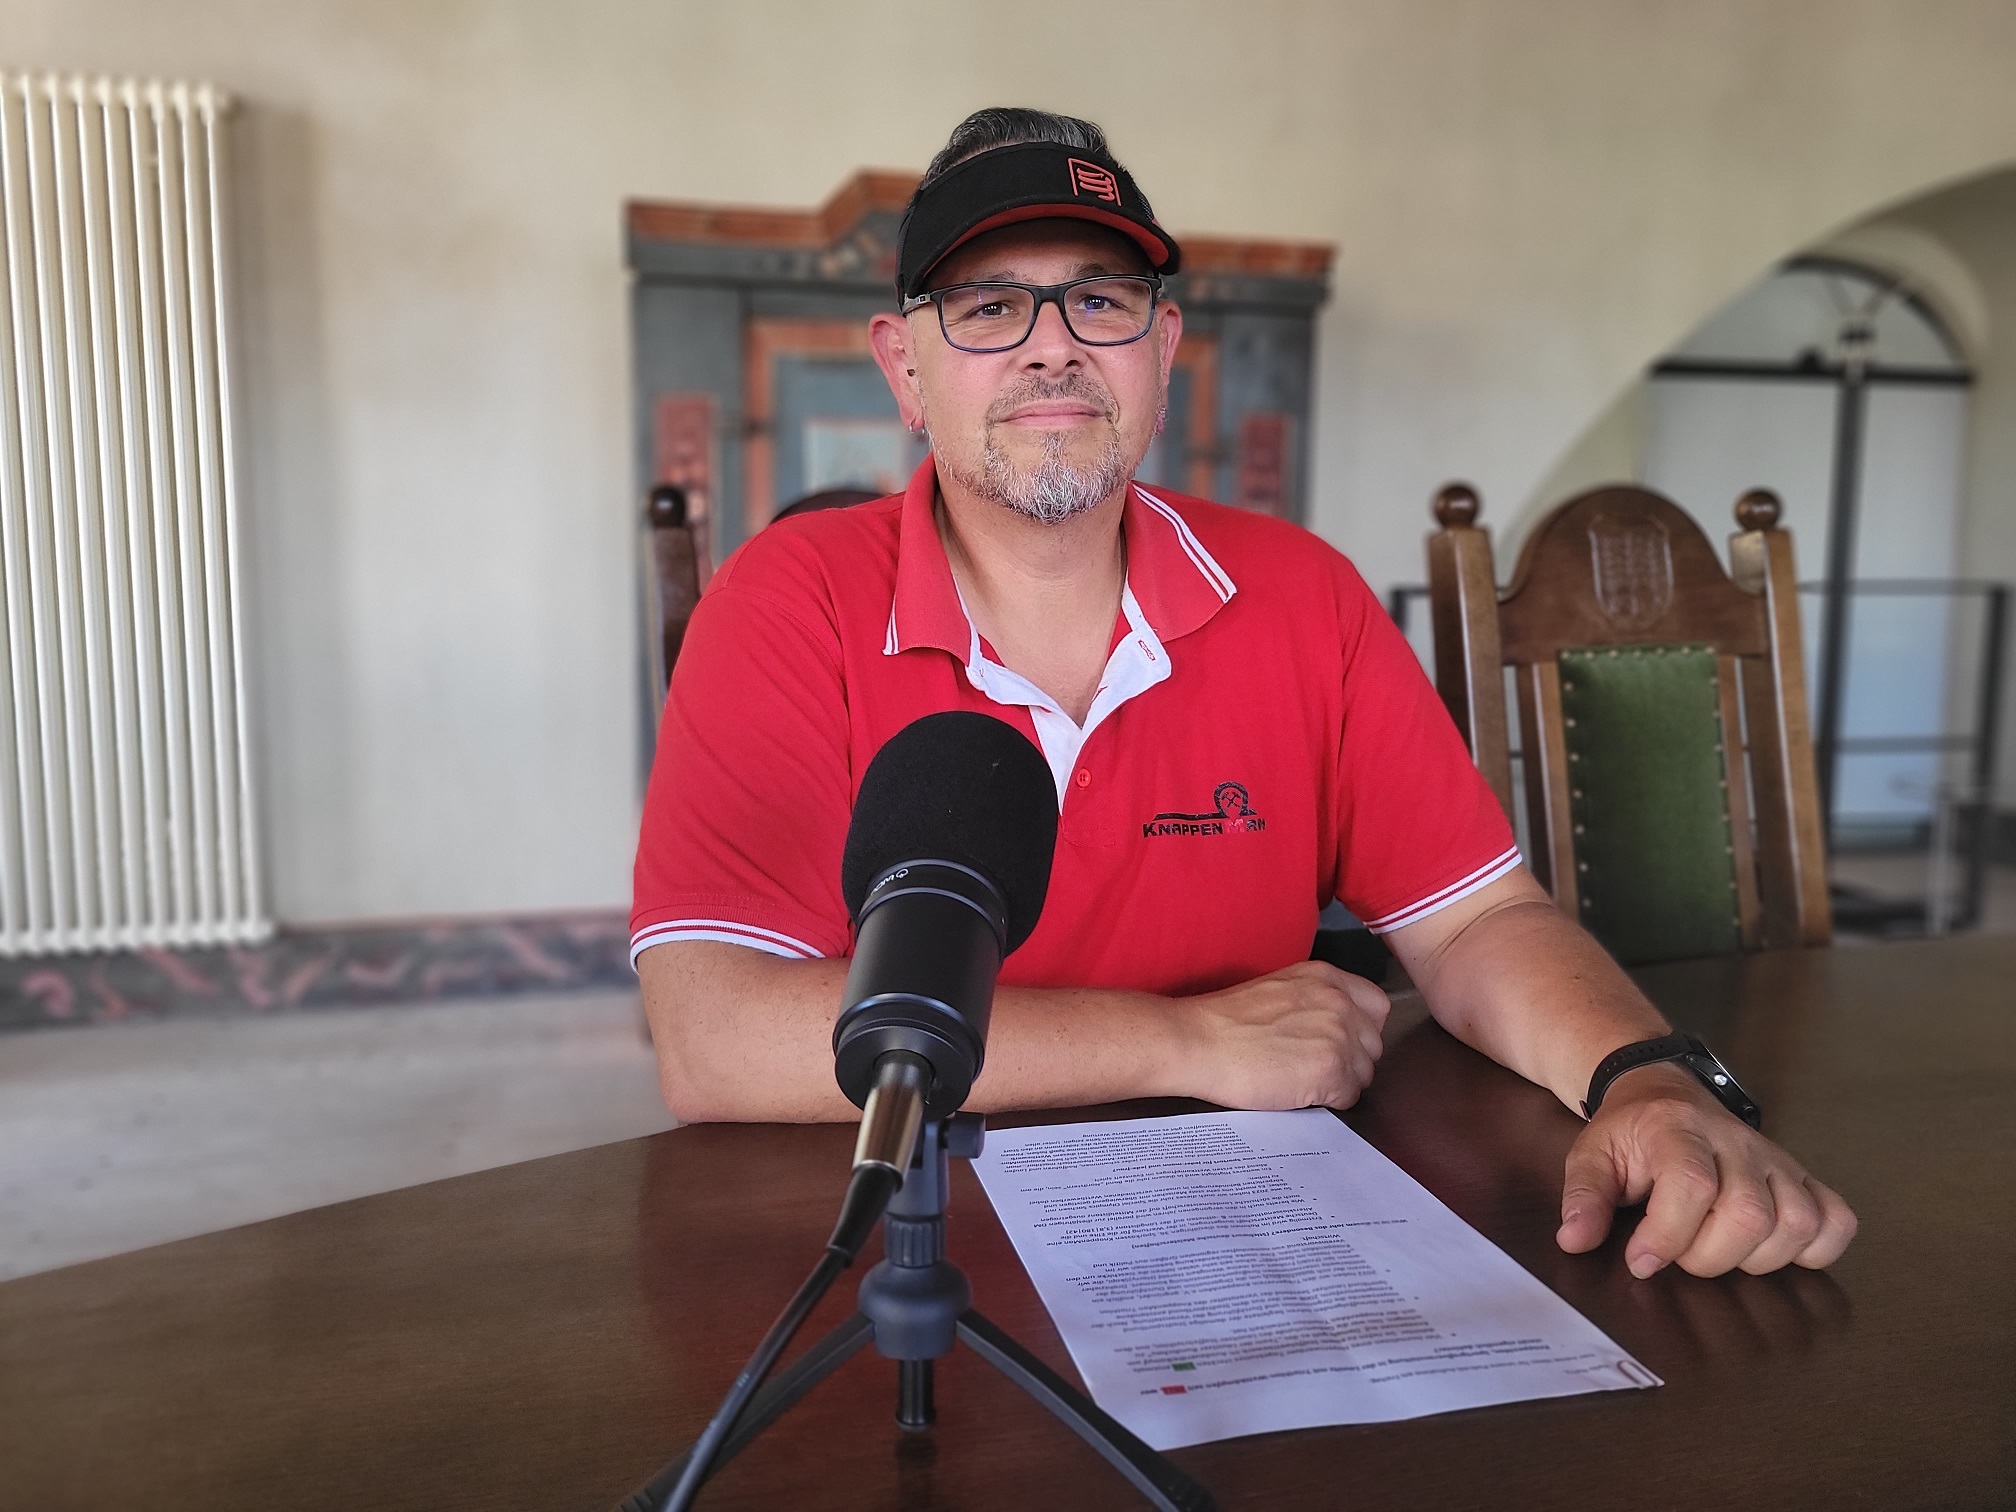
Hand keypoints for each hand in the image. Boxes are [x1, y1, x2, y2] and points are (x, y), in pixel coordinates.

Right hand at [1178, 961, 1389, 1110]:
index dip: (1359, 1029)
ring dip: (1340, 1081)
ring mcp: (1338, 1035)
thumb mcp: (1281, 989)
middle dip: (1351, 1059)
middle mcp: (1339, 1001)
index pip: (1377, 1007)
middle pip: (1373, 1043)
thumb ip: (1316, 1000)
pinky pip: (1349, 1096)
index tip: (1336, 1040)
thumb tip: (1338, 1027)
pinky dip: (1328, 1100)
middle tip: (1313, 1065)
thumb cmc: (1226, 1020)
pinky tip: (1297, 1091)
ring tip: (1301, 1079)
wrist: (1198, 1040)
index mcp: (1326, 977)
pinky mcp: (1330, 1069)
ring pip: (1364, 1073)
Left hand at [1557, 1063, 1856, 1277]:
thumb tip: (1574, 1239)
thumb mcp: (1592, 1154)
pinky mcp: (1803, 1178)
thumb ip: (1583, 1195)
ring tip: (1718, 1248)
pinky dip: (1815, 1248)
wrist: (1663, 1092)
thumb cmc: (1630, 1131)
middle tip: (1679, 1252)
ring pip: (1798, 1223)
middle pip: (1750, 1215)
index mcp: (1679, 1130)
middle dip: (1708, 1256)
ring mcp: (1776, 1161)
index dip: (1668, 1236)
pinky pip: (1836, 1221)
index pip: (1692, 1186)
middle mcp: (1737, 1143)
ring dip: (1757, 1258)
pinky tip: (1773, 1247)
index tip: (1641, 1260)